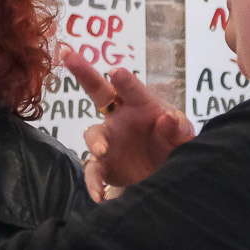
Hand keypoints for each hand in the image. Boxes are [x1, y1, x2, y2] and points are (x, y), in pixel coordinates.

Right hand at [63, 50, 194, 199]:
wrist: (164, 177)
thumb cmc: (172, 147)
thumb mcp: (183, 139)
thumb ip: (178, 130)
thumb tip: (168, 118)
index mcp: (140, 104)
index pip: (131, 89)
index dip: (124, 81)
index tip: (116, 72)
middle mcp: (119, 117)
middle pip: (99, 91)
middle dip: (83, 72)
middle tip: (67, 54)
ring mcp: (108, 140)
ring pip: (93, 134)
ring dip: (97, 141)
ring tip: (104, 151)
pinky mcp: (104, 166)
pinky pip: (93, 171)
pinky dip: (94, 183)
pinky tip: (99, 195)